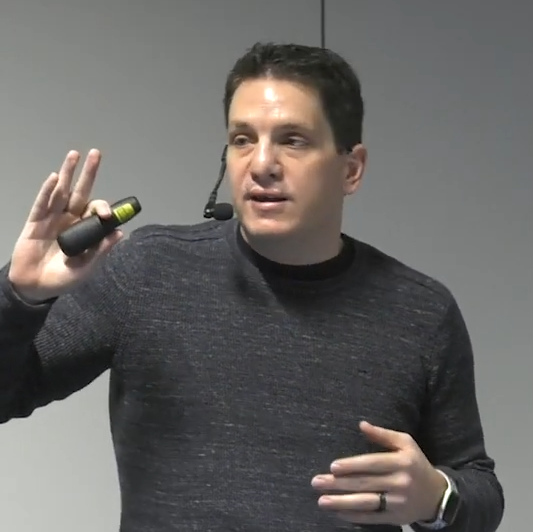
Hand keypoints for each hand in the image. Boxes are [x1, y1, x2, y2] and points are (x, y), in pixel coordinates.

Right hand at [8, 149, 122, 301]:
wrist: (36, 287)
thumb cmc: (63, 278)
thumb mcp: (86, 268)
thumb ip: (101, 251)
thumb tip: (120, 233)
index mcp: (84, 230)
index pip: (95, 211)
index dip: (103, 209)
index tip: (108, 215)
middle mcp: (70, 219)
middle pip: (80, 192)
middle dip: (88, 173)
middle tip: (96, 153)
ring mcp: (52, 219)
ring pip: (61, 191)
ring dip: (68, 172)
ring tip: (75, 154)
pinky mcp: (35, 222)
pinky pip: (42, 203)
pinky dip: (48, 190)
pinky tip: (55, 177)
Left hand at [311, 421, 446, 525]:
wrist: (437, 495)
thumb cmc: (415, 463)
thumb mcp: (405, 443)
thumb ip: (383, 435)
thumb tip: (361, 424)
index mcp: (402, 461)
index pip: (373, 463)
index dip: (353, 465)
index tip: (333, 467)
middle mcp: (401, 482)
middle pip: (365, 483)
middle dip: (339, 484)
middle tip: (316, 482)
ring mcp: (399, 502)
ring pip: (367, 503)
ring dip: (342, 503)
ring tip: (322, 501)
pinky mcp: (397, 519)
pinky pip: (372, 518)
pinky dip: (354, 517)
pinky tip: (338, 512)